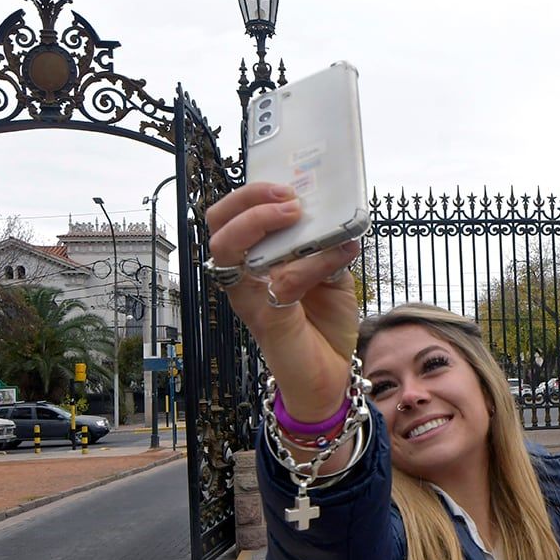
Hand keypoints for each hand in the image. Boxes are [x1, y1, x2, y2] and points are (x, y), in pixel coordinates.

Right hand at [206, 182, 360, 419]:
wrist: (331, 375)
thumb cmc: (324, 324)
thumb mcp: (331, 275)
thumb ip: (325, 247)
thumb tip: (335, 217)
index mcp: (253, 261)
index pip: (230, 217)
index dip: (250, 194)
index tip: (287, 184)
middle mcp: (242, 277)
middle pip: (217, 226)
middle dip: (247, 199)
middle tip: (288, 196)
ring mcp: (247, 297)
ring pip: (227, 248)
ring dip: (263, 222)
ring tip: (297, 213)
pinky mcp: (266, 318)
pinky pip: (281, 279)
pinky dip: (313, 261)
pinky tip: (342, 253)